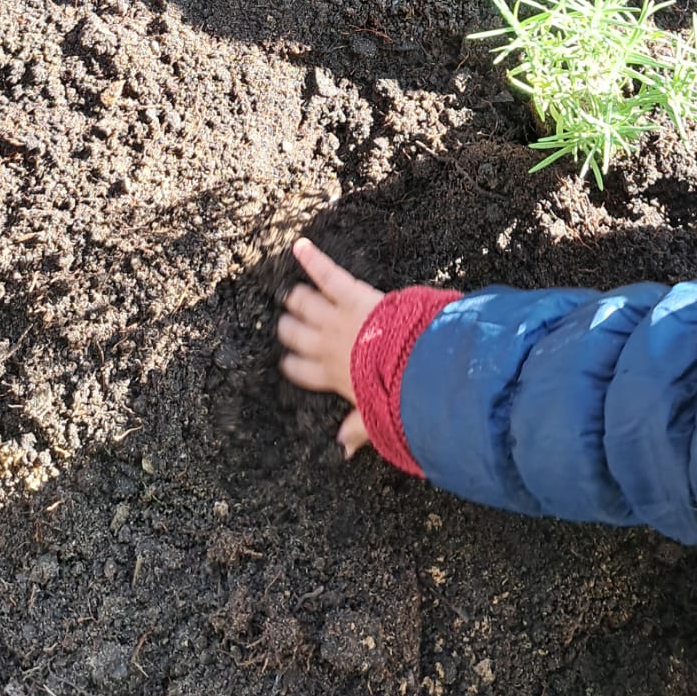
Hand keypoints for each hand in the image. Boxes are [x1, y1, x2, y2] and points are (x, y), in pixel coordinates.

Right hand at [277, 237, 383, 456]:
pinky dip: (312, 258)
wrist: (412, 362)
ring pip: (304, 305)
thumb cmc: (395, 391)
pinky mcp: (350, 295)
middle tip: (284, 322)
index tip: (285, 360)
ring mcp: (336, 318)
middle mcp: (328, 345)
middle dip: (288, 328)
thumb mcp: (374, 417)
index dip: (292, 364)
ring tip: (289, 294)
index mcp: (333, 375)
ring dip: (296, 299)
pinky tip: (300, 246)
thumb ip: (356, 430)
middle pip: (296, 334)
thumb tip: (341, 449)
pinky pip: (327, 274)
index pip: (302, 370)